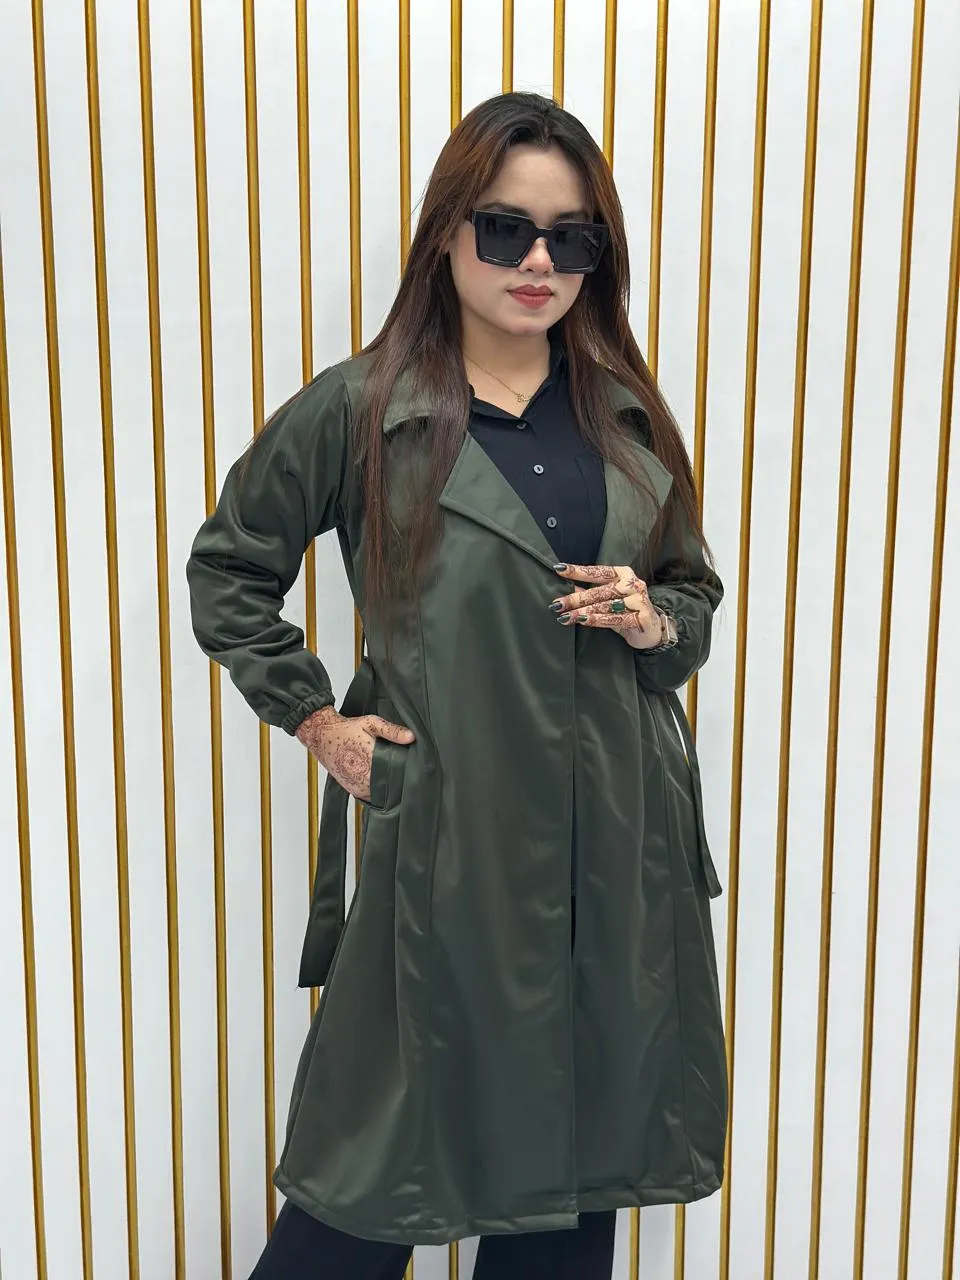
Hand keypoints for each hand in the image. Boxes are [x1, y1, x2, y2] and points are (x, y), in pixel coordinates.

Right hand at [295, 704, 414, 799]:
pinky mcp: (353, 790)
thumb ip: (392, 730)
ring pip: (381, 793)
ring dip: (386, 786)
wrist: (322, 735)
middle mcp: (364, 775)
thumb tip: (411, 737)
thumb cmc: (346, 729)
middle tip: (399, 769)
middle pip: (390, 785)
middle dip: (396, 778)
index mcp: (371, 759)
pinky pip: (370, 796)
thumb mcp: (371, 723)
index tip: (411, 767)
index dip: (405, 771)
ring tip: (387, 773)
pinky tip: (377, 779)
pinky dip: (376, 790)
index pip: (396, 773)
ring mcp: (358, 785)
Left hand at [549, 562, 667, 649]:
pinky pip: (616, 619)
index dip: (578, 571)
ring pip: (605, 605)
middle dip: (575, 598)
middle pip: (599, 591)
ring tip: (567, 616)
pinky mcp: (641, 616)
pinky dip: (598, 620)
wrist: (653, 629)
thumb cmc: (627, 611)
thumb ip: (592, 593)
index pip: (598, 571)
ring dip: (583, 611)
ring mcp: (638, 599)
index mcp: (623, 574)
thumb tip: (569, 589)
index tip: (559, 569)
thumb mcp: (609, 600)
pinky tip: (585, 621)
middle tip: (557, 604)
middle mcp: (632, 584)